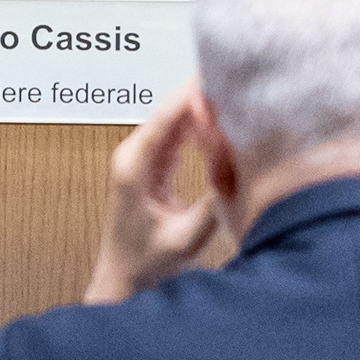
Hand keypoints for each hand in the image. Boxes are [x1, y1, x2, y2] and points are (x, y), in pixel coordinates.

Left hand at [87, 87, 229, 301]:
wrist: (123, 281)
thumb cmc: (144, 265)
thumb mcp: (185, 238)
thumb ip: (211, 206)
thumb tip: (237, 172)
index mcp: (133, 166)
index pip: (166, 117)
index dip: (194, 94)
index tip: (220, 77)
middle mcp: (133, 156)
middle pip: (170, 111)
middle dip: (202, 94)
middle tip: (236, 78)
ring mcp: (141, 160)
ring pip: (174, 122)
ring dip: (201, 108)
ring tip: (234, 93)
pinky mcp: (152, 168)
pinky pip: (176, 137)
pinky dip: (198, 128)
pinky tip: (220, 121)